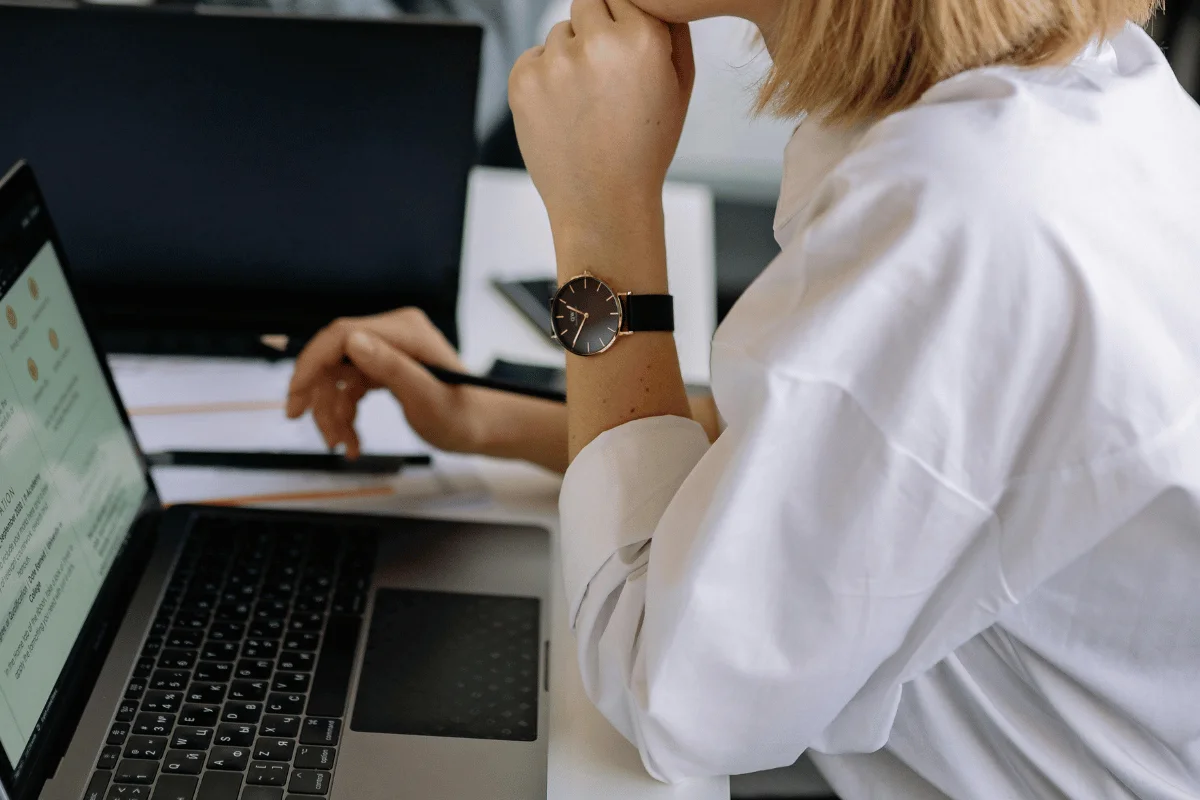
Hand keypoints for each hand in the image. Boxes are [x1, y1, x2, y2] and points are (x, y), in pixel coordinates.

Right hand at [285, 309, 483, 458]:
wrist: (484, 428)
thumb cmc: (465, 416)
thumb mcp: (427, 397)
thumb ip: (392, 367)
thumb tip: (353, 342)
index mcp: (405, 330)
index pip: (341, 334)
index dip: (312, 362)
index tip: (295, 396)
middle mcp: (394, 333)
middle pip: (334, 356)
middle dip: (318, 393)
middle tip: (304, 423)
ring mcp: (390, 350)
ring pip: (338, 377)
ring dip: (332, 413)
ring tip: (343, 445)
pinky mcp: (387, 368)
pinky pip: (351, 388)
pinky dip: (345, 415)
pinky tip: (352, 441)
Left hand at [509, 0, 693, 246]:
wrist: (604, 203)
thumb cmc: (645, 148)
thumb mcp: (680, 86)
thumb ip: (671, 28)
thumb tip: (648, 0)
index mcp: (642, 38)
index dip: (624, 23)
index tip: (625, 53)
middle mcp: (596, 43)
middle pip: (588, 2)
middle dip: (595, 30)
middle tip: (606, 79)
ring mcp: (555, 62)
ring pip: (559, 32)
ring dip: (570, 56)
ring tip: (587, 105)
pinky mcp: (522, 80)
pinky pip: (533, 57)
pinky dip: (545, 78)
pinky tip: (565, 113)